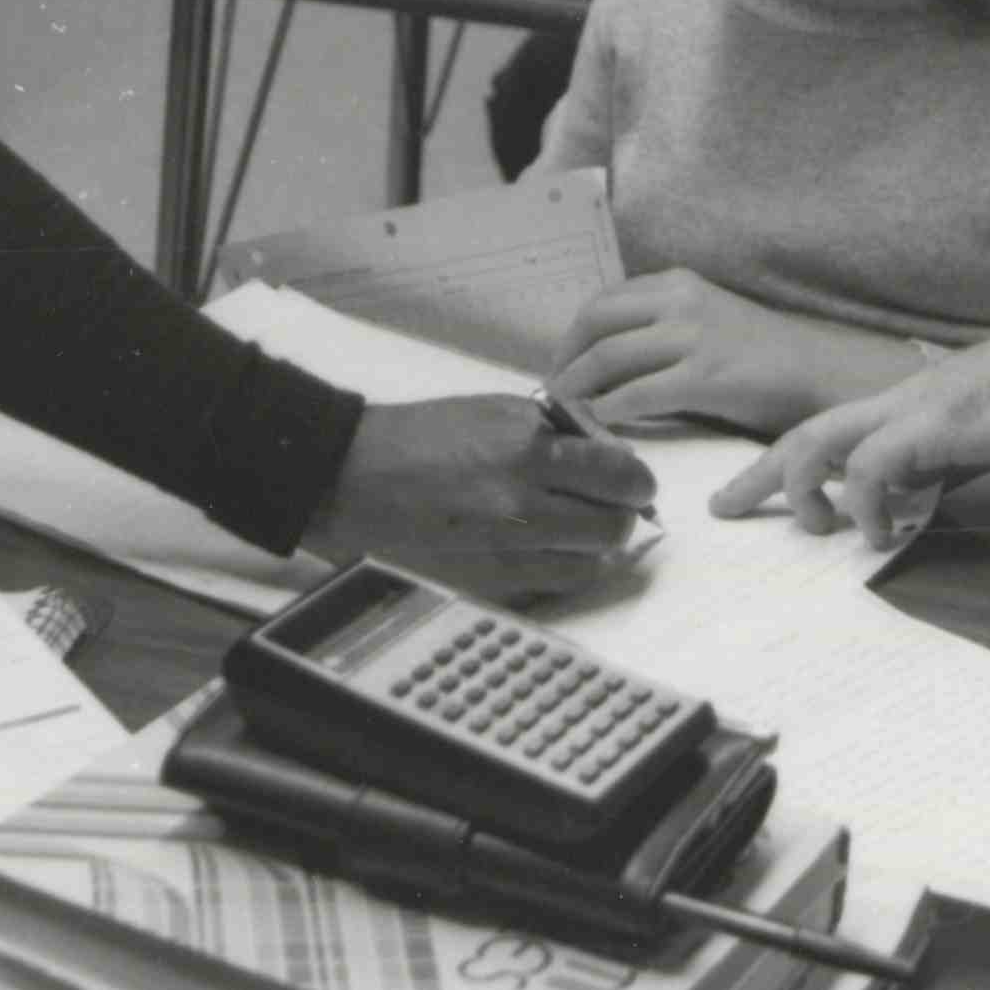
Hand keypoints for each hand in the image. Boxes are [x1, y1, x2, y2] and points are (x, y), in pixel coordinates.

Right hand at [306, 394, 656, 597]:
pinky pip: (562, 581)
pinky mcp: (491, 575)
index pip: (620, 471)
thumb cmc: (421, 437)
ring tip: (579, 527)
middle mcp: (522, 491)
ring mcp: (507, 539)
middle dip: (622, 513)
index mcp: (526, 441)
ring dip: (597, 543)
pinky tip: (554, 549)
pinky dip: (571, 566)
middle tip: (611, 506)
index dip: (636, 480)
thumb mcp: (496, 409)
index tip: (633, 482)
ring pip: (596, 556)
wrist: (353, 475)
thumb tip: (611, 456)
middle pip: (616, 520)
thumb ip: (558, 431)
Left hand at [547, 270, 920, 438]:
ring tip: (567, 408)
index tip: (561, 362)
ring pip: (608, 356)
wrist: (819, 373)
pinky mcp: (706, 375)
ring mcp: (693, 335)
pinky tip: (601, 422)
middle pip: (595, 321)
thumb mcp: (705, 323)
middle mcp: (681, 300)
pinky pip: (637, 393)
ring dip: (577, 385)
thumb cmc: (760, 357)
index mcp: (678, 283)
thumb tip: (602, 360)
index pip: (605, 302)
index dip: (572, 335)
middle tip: (555, 388)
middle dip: (565, 356)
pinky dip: (609, 409)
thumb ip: (660, 330)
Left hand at [709, 307, 989, 543]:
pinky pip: (872, 465)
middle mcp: (892, 404)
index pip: (823, 431)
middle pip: (803, 434)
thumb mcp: (972, 443)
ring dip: (805, 490)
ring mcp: (908, 412)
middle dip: (758, 474)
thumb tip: (913, 492)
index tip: (744, 494)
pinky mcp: (931, 427)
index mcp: (899, 407)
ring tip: (817, 528)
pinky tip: (881, 531)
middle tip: (722, 508)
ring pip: (821, 441)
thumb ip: (937, 464)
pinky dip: (862, 501)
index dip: (780, 463)